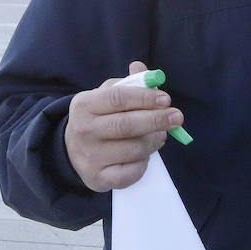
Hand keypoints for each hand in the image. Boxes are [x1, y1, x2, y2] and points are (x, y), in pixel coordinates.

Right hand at [64, 61, 183, 191]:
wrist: (72, 150)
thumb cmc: (98, 118)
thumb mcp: (106, 95)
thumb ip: (129, 83)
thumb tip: (146, 71)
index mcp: (84, 104)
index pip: (118, 98)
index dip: (145, 98)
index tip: (166, 99)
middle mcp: (83, 130)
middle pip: (126, 125)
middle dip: (157, 120)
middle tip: (177, 118)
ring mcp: (90, 156)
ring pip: (133, 149)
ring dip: (154, 141)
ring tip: (160, 136)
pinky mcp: (98, 178)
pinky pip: (131, 172)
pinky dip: (143, 164)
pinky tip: (144, 155)